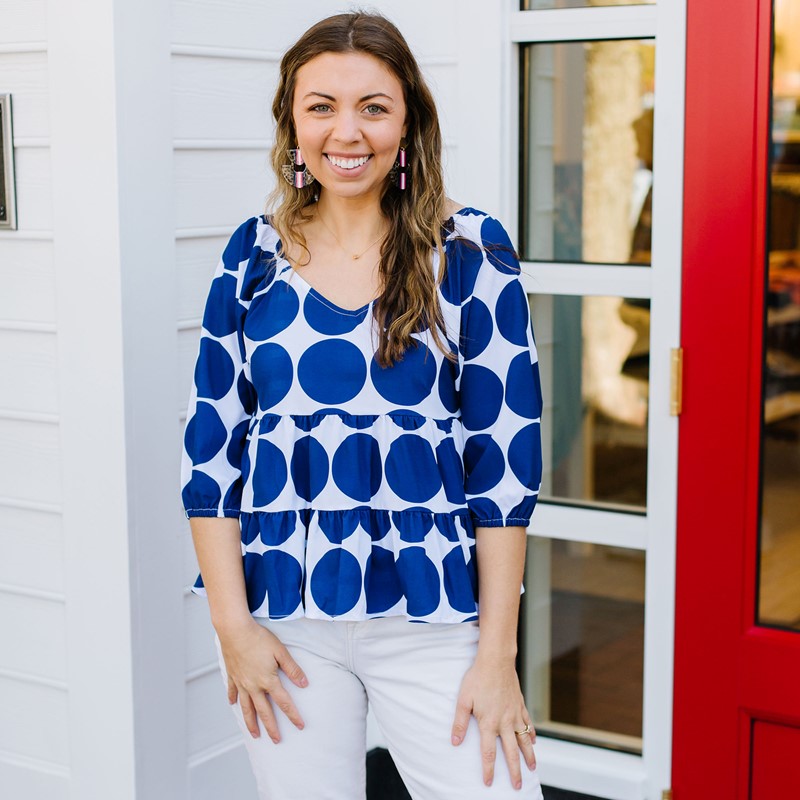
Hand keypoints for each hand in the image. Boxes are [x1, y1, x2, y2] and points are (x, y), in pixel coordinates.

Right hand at [216, 618, 308, 742]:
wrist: (235, 630)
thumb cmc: (259, 638)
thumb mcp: (280, 651)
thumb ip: (292, 669)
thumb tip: (304, 683)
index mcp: (268, 680)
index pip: (284, 702)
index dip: (293, 715)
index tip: (300, 726)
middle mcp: (253, 686)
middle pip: (264, 711)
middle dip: (271, 727)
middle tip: (276, 740)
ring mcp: (241, 682)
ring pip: (246, 708)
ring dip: (251, 722)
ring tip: (254, 734)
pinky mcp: (232, 675)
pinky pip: (233, 691)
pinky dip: (233, 699)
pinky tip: (233, 705)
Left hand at [450, 657, 535, 789]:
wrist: (496, 661)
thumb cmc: (477, 679)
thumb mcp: (463, 700)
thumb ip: (459, 723)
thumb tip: (454, 743)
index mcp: (489, 723)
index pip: (489, 753)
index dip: (488, 769)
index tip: (488, 783)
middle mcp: (505, 722)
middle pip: (511, 752)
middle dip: (514, 771)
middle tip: (518, 786)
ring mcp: (515, 713)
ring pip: (524, 740)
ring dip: (529, 756)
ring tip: (532, 768)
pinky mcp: (520, 704)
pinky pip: (528, 723)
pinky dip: (531, 734)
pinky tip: (533, 741)